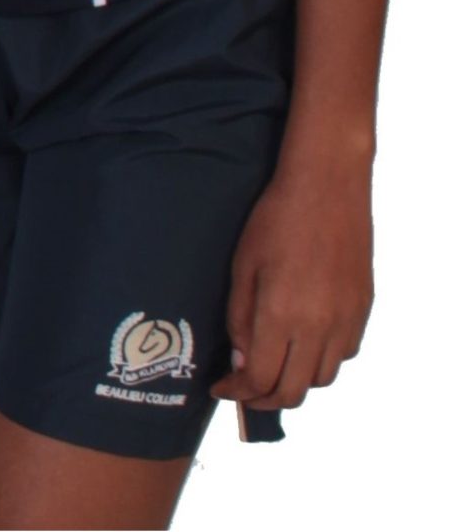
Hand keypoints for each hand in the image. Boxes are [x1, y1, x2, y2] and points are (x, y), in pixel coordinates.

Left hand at [209, 157, 374, 409]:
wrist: (326, 186)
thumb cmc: (275, 220)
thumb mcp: (242, 267)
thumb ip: (239, 318)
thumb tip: (240, 360)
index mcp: (281, 315)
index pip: (259, 378)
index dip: (237, 392)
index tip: (222, 389)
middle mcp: (318, 326)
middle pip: (293, 391)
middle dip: (264, 399)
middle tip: (244, 390)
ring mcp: (346, 319)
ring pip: (322, 378)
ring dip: (295, 381)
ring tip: (274, 366)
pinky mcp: (362, 307)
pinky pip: (344, 353)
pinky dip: (321, 360)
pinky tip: (304, 342)